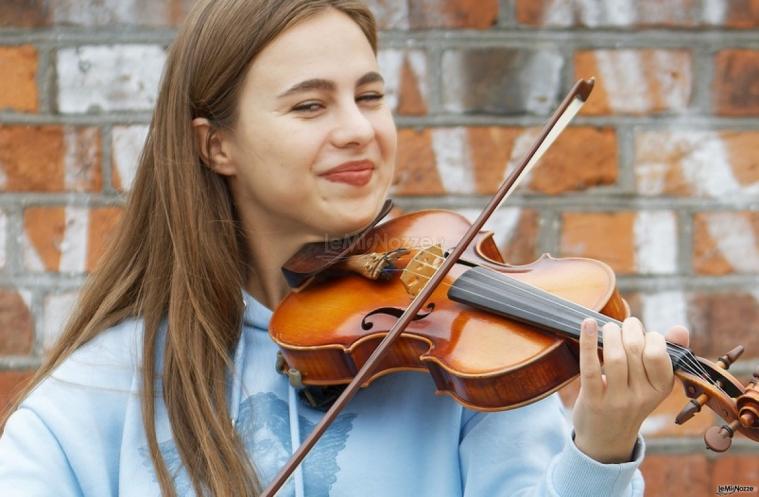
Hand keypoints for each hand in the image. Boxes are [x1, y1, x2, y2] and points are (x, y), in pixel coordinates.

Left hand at [572, 317, 689, 462]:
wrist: (607, 439)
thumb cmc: (630, 400)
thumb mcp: (653, 384)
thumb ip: (666, 354)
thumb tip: (680, 328)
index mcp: (661, 389)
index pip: (659, 354)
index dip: (650, 336)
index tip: (642, 334)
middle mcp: (641, 396)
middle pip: (636, 350)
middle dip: (630, 329)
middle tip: (624, 325)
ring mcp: (617, 399)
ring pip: (615, 357)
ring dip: (611, 333)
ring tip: (608, 328)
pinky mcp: (593, 400)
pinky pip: (590, 367)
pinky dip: (588, 341)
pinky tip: (587, 324)